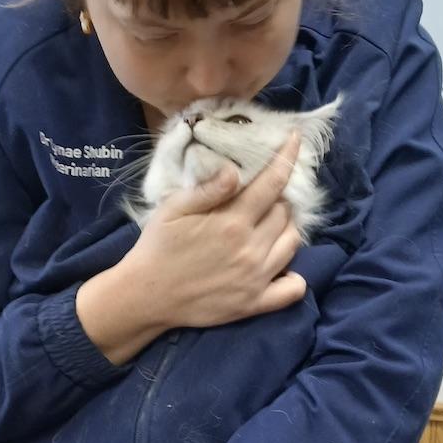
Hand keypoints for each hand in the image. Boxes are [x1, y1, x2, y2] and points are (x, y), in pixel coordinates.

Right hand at [128, 133, 306, 324]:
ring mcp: (256, 278)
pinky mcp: (254, 303)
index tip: (295, 139)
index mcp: (232, 221)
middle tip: (266, 195)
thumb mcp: (173, 209)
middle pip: (285, 212)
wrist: (146, 296)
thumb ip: (208, 190)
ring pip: (293, 244)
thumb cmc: (157, 247)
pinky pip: (293, 290)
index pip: (272, 183)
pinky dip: (295, 278)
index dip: (287, 159)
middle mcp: (251, 248)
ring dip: (288, 228)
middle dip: (280, 198)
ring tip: (272, 224)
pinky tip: (282, 269)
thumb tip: (235, 171)